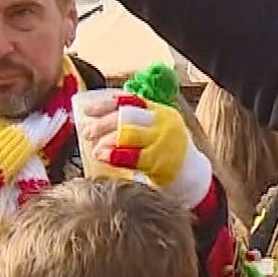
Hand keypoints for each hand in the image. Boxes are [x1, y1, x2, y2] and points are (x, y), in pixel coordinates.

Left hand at [84, 93, 212, 209]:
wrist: (191, 175)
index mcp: (158, 110)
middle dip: (102, 124)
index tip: (87, 110)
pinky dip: (115, 155)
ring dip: (106, 140)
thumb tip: (96, 121)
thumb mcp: (153, 130)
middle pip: (126, 116)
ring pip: (128, 134)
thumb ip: (131, 123)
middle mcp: (161, 122)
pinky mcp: (160, 160)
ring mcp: (162, 140)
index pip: (129, 100)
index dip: (105, 104)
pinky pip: (133, 156)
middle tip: (87, 132)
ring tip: (95, 148)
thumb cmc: (165, 152)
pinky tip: (103, 157)